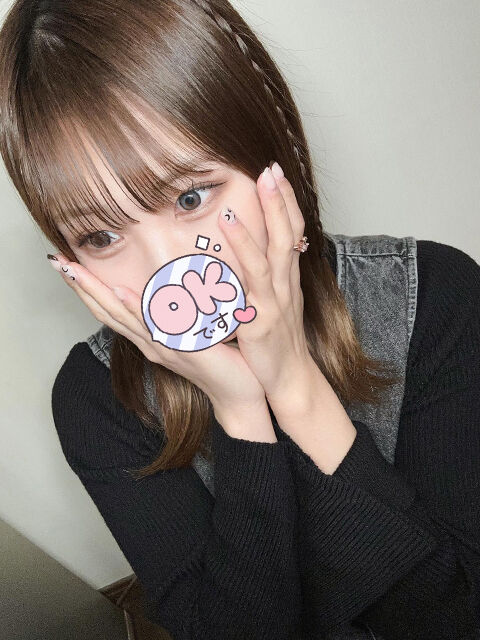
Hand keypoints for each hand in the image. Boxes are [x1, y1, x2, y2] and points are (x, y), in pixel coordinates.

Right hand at [48, 255, 266, 415]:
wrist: (239, 393)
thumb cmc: (219, 360)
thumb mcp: (192, 332)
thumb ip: (176, 313)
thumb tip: (167, 288)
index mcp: (149, 337)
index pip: (111, 310)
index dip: (88, 288)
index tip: (68, 264)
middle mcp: (149, 342)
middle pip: (106, 311)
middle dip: (81, 286)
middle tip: (56, 262)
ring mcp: (162, 345)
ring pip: (121, 315)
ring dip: (97, 292)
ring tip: (73, 270)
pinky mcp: (181, 348)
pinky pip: (155, 324)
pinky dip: (135, 308)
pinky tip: (120, 292)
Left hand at [218, 163, 312, 403]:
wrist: (289, 377)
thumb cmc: (278, 342)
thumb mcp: (277, 305)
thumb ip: (268, 279)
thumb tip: (257, 257)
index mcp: (287, 279)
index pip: (291, 232)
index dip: (286, 203)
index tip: (276, 175)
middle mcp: (286, 283)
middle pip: (289, 232)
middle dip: (282, 197)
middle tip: (273, 166)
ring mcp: (277, 298)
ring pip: (276, 248)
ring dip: (272, 212)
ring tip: (262, 181)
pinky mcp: (263, 315)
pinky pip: (253, 278)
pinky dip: (244, 249)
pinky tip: (231, 227)